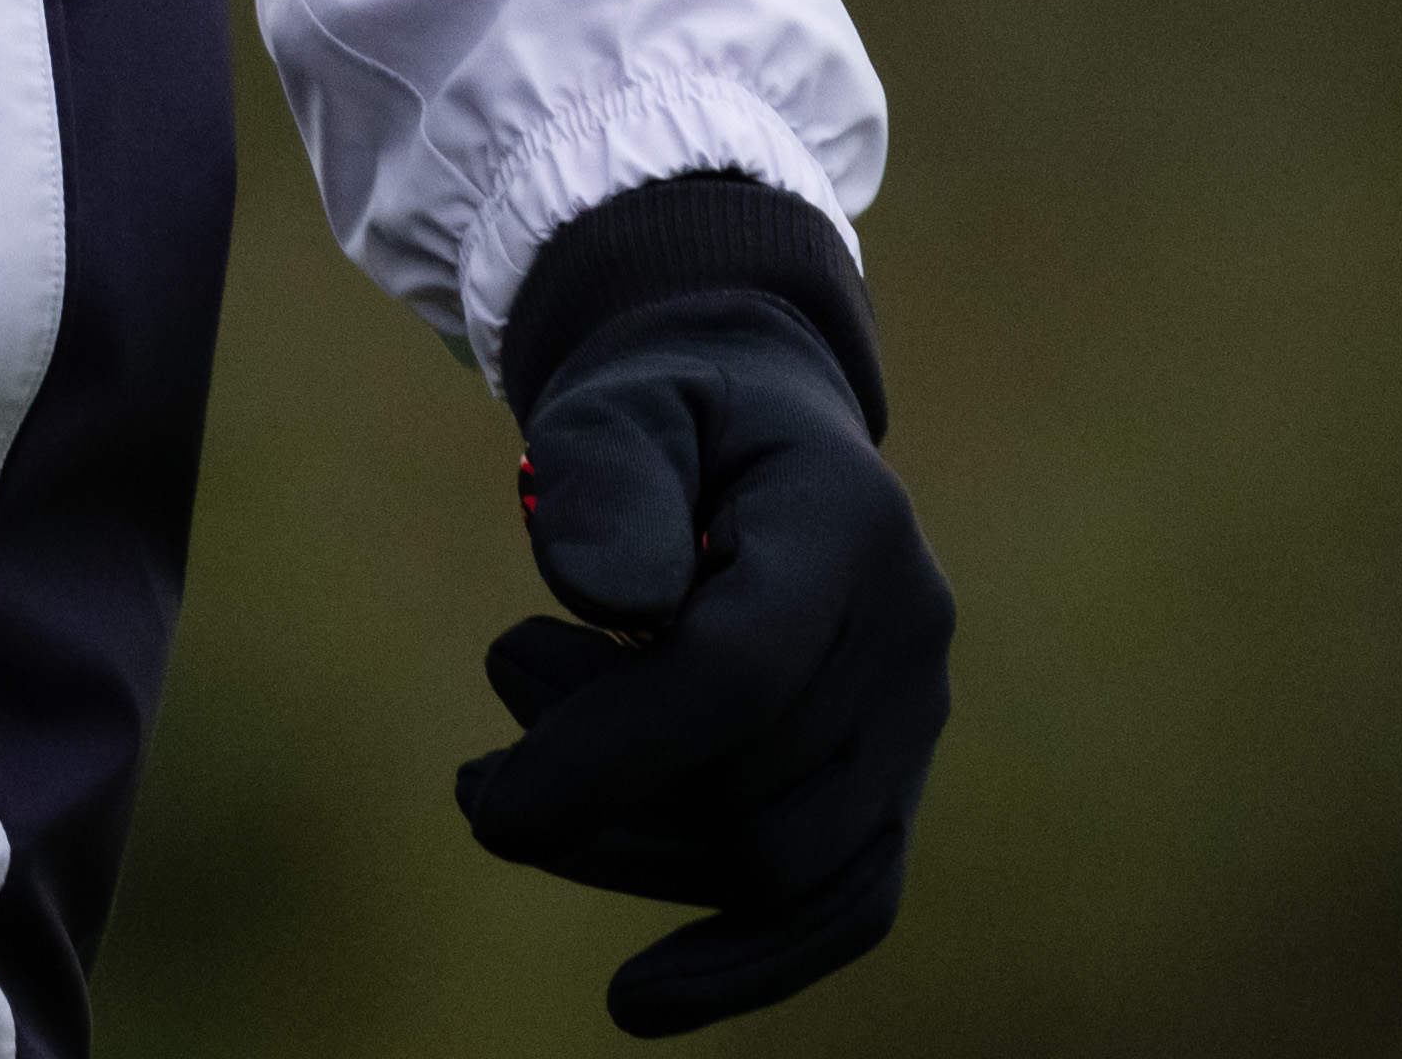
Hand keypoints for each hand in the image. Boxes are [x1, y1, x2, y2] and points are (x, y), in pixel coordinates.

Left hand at [457, 233, 950, 1032]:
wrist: (743, 422)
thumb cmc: (662, 415)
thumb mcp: (614, 403)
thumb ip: (604, 478)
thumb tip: (606, 597)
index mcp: (849, 521)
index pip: (739, 672)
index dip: (609, 751)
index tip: (486, 805)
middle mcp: (909, 629)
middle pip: (752, 788)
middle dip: (594, 790)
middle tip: (487, 711)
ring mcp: (915, 718)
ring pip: (784, 864)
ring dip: (626, 852)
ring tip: (504, 781)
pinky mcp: (889, 783)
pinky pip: (847, 904)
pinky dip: (746, 962)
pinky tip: (638, 1002)